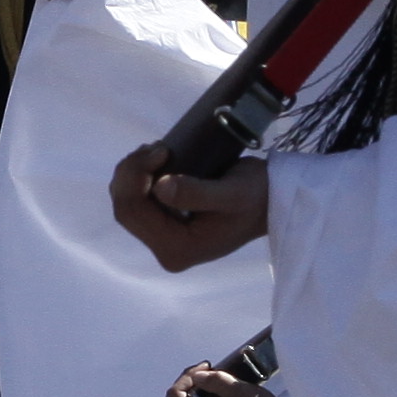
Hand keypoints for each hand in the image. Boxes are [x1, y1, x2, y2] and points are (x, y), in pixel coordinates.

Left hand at [111, 139, 271, 272]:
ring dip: (133, 173)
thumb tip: (158, 187)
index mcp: (177, 249)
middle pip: (125, 208)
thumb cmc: (257, 197)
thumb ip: (196, 193)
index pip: (133, 212)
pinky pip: (138, 201)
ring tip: (157, 151)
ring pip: (127, 203)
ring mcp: (165, 239)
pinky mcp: (167, 226)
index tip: (159, 149)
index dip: (134, 176)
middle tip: (157, 147)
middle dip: (131, 172)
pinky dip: (140, 177)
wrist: (271, 202)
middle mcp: (166, 250)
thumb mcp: (232, 193)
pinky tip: (155, 161)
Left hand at [166, 363, 271, 396]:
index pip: (174, 396)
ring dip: (192, 389)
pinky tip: (210, 391)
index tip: (207, 367)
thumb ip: (216, 381)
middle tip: (208, 369)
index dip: (187, 376)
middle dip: (188, 381)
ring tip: (210, 378)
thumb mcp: (241, 393)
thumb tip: (197, 375)